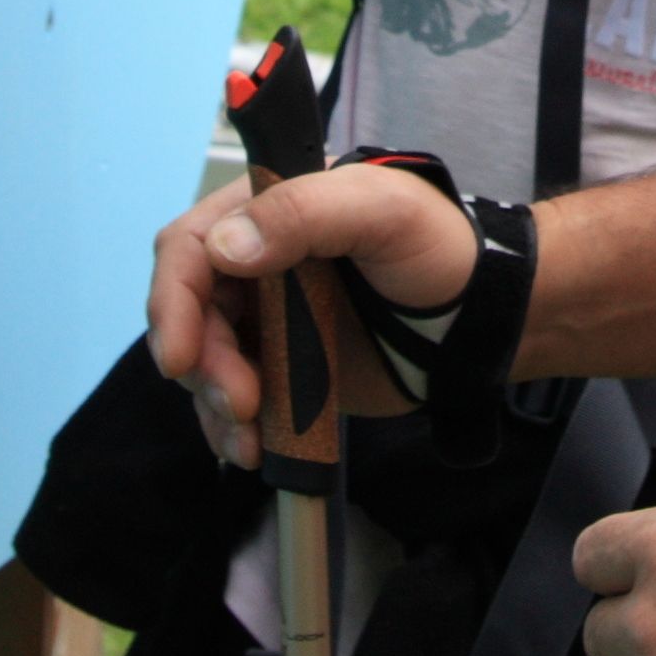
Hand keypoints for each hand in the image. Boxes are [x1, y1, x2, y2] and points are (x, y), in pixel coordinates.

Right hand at [145, 161, 479, 466]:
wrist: (482, 319)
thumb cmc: (440, 250)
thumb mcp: (381, 212)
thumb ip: (304, 214)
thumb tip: (225, 248)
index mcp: (267, 209)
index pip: (189, 247)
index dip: (173, 300)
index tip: (181, 358)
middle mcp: (255, 260)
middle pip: (190, 313)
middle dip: (203, 364)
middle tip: (241, 403)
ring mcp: (267, 317)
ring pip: (204, 362)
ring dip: (214, 403)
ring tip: (250, 436)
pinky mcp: (283, 366)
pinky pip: (232, 397)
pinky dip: (231, 426)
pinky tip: (254, 447)